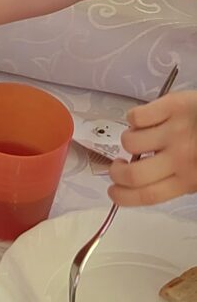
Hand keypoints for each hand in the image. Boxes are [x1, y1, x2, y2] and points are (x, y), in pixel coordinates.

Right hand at [110, 88, 196, 204]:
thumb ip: (176, 182)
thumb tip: (139, 185)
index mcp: (189, 181)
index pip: (146, 195)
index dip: (122, 196)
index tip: (112, 191)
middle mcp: (179, 158)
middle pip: (132, 173)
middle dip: (116, 171)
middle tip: (118, 166)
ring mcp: (174, 130)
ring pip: (130, 141)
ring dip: (130, 141)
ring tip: (143, 137)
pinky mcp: (172, 105)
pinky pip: (136, 115)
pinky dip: (135, 118)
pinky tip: (148, 119)